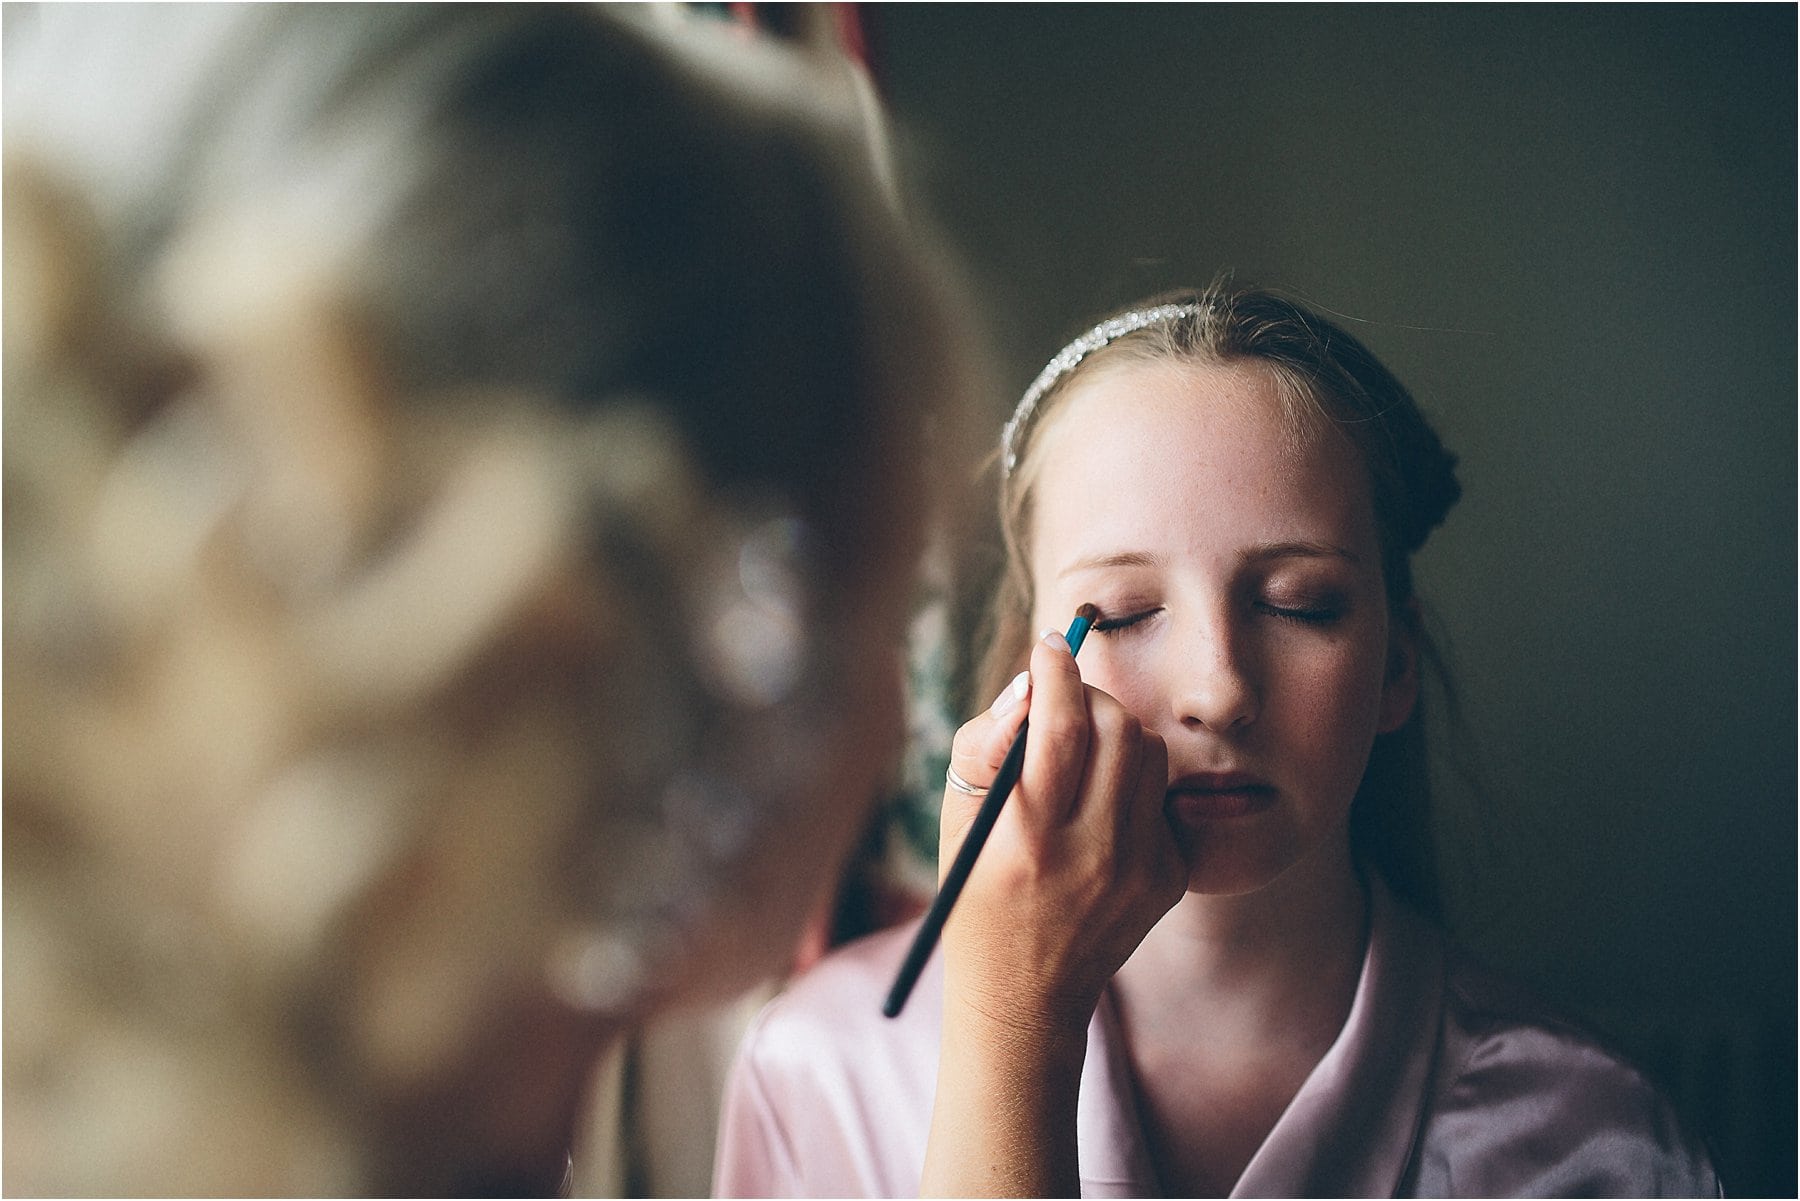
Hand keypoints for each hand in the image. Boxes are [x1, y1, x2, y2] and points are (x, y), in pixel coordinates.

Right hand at [939, 628, 1186, 1034]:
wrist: (1024, 995)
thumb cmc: (976, 893)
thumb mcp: (957, 822)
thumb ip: (986, 746)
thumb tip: (1030, 685)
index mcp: (1027, 837)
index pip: (1057, 726)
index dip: (1055, 670)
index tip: (1049, 647)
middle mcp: (1091, 853)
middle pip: (1115, 726)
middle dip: (1087, 696)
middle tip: (1062, 701)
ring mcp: (1138, 869)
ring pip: (1148, 751)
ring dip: (1114, 733)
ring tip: (1082, 756)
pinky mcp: (1169, 878)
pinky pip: (1161, 795)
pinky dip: (1131, 782)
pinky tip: (1101, 808)